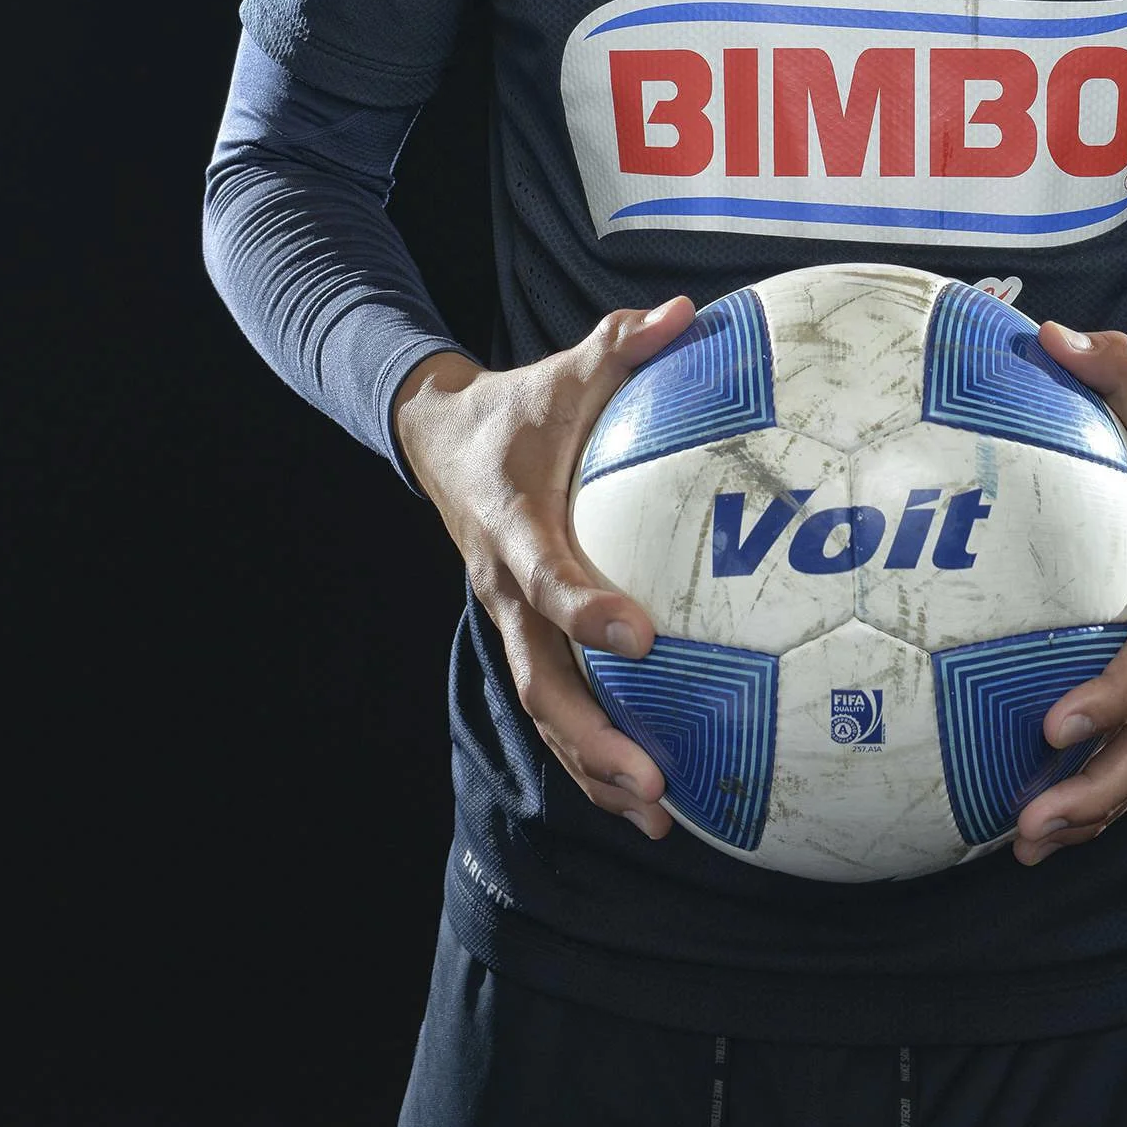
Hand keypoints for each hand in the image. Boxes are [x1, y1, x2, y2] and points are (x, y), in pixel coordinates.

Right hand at [392, 300, 695, 841]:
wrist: (437, 439)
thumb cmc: (518, 406)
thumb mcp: (562, 371)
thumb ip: (622, 345)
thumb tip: (689, 312)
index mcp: (514, 524)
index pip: (546, 575)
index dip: (587, 608)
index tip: (641, 634)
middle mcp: (504, 587)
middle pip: (540, 678)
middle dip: (593, 735)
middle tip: (652, 777)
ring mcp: (508, 622)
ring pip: (546, 709)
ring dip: (595, 765)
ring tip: (658, 815)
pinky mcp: (521, 639)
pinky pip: (557, 707)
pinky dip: (593, 756)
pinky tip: (649, 799)